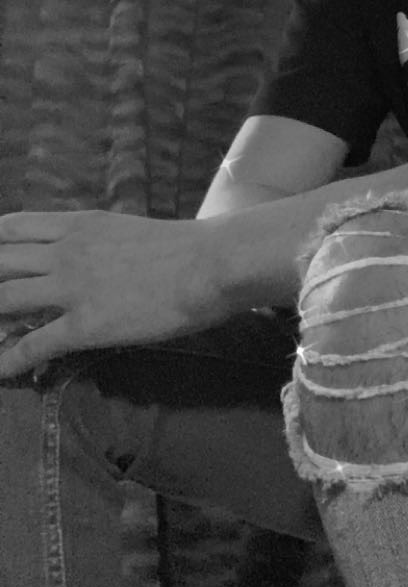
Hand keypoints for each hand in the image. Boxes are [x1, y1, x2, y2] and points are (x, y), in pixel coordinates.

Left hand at [0, 210, 224, 378]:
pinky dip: (9, 359)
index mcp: (76, 226)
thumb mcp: (124, 230)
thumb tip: (83, 256)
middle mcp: (64, 252)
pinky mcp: (85, 325)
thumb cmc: (181, 246)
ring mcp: (72, 288)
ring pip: (5, 299)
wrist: (209, 263)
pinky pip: (34, 345)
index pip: (11, 227)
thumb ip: (95, 241)